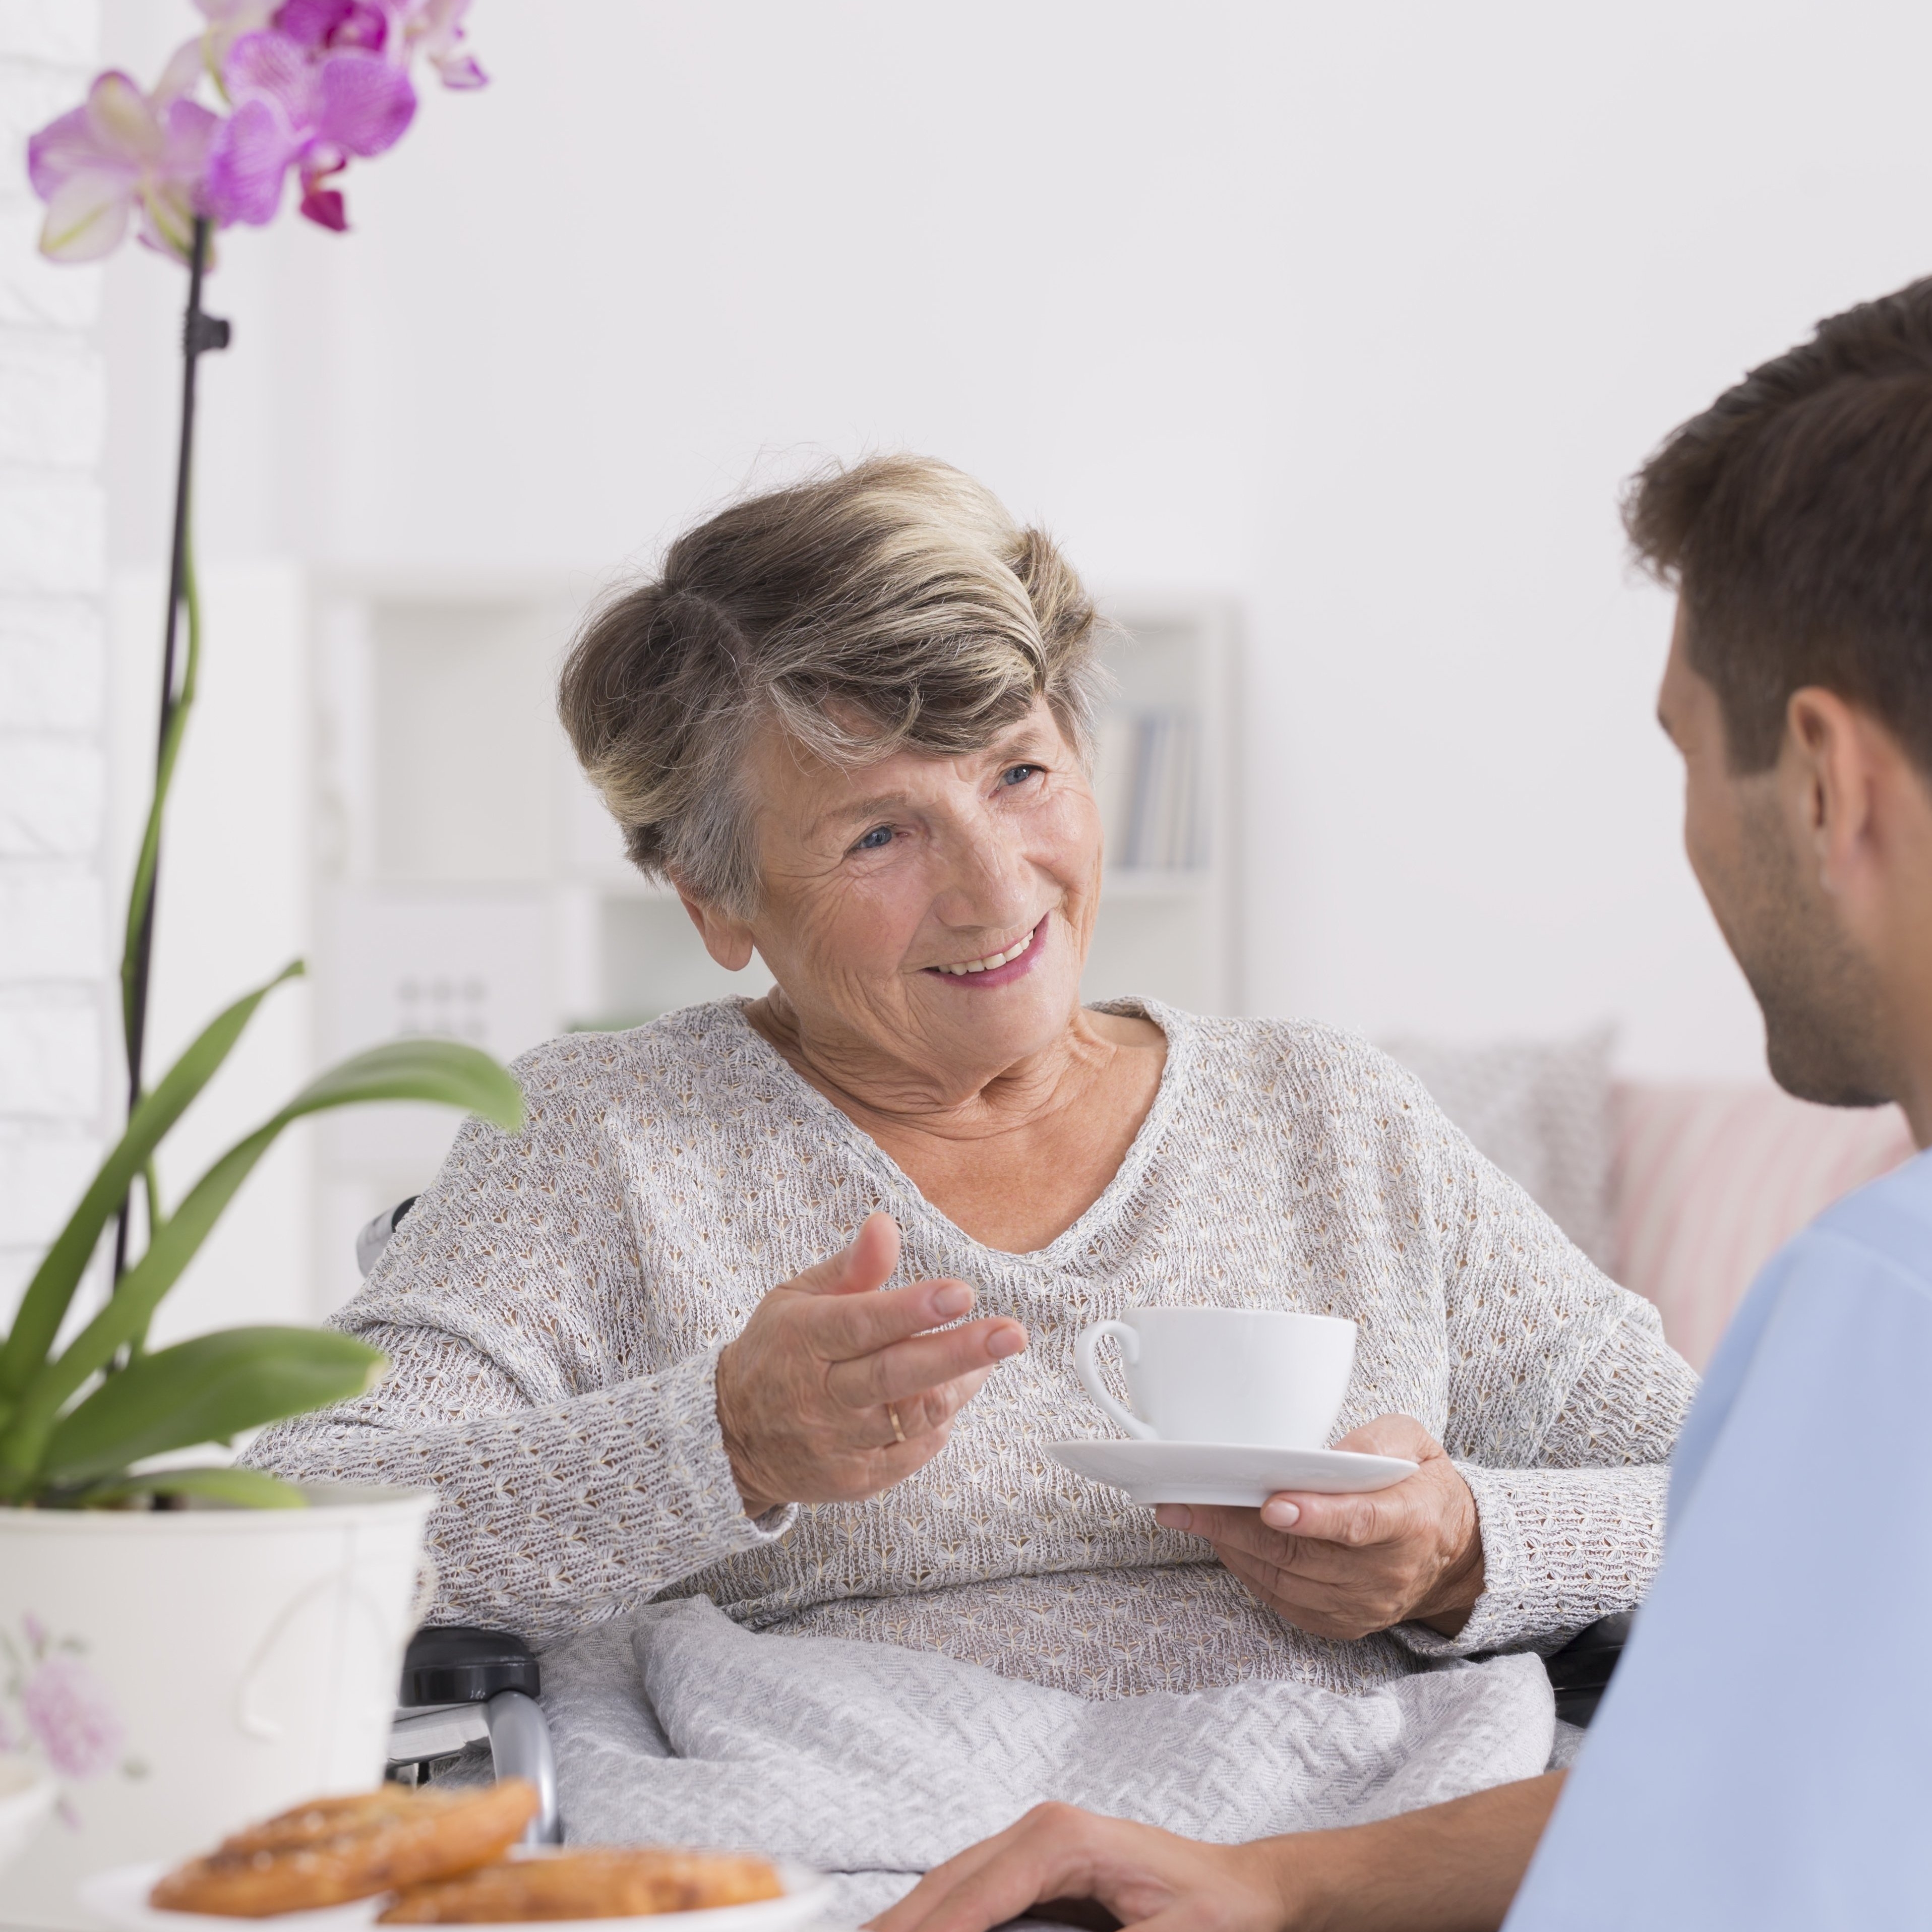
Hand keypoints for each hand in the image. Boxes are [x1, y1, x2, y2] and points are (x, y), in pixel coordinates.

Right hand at [714, 1211, 1026, 1516]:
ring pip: (914, 1415)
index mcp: (804, 1340)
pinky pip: (914, 1450)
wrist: (735, 1439)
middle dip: (959, 1353)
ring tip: (990, 1355)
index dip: (913, 1310)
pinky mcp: (858, 1478)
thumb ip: (851, 1267)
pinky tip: (949, 1391)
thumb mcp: (797, 1298)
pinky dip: (940, 1420)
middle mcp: (820, 1395)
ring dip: (961, 1383)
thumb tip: (886, 1225)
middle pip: (896, 1375)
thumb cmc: (777, 1353)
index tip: (961, 1294)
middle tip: (1011, 1334)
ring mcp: (840, 1443)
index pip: (862, 1323)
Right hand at [868, 1803, 1288, 1931]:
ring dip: (908, 1922)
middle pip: (948, 1884)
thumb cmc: (1217, 1915)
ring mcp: (1034, 1843)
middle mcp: (1039, 1830)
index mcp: (1064, 1840)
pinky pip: (971, 1893)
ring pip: (949, 1885)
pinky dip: (937, 1917)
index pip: (978, 1895)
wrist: (1250, 1891)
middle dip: (898, 1927)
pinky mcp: (1037, 1866)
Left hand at [1155, 1415, 1482, 1640]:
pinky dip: (1248, 1570)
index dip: (1315, 1516)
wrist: (1452, 1550)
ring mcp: (1364, 1605)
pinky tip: (1224, 1542)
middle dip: (1237, 1526)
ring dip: (1231, 1546)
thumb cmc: (1419, 1483)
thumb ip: (1373, 1442)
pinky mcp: (1342, 1623)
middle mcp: (1388, 1572)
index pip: (1360, 1522)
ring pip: (1285, 1578)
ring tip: (1190, 1515)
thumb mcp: (1412, 1441)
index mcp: (1411, 1521)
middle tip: (1186, 1502)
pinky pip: (1283, 1599)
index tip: (1272, 1504)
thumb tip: (1324, 1455)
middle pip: (1304, 1554)